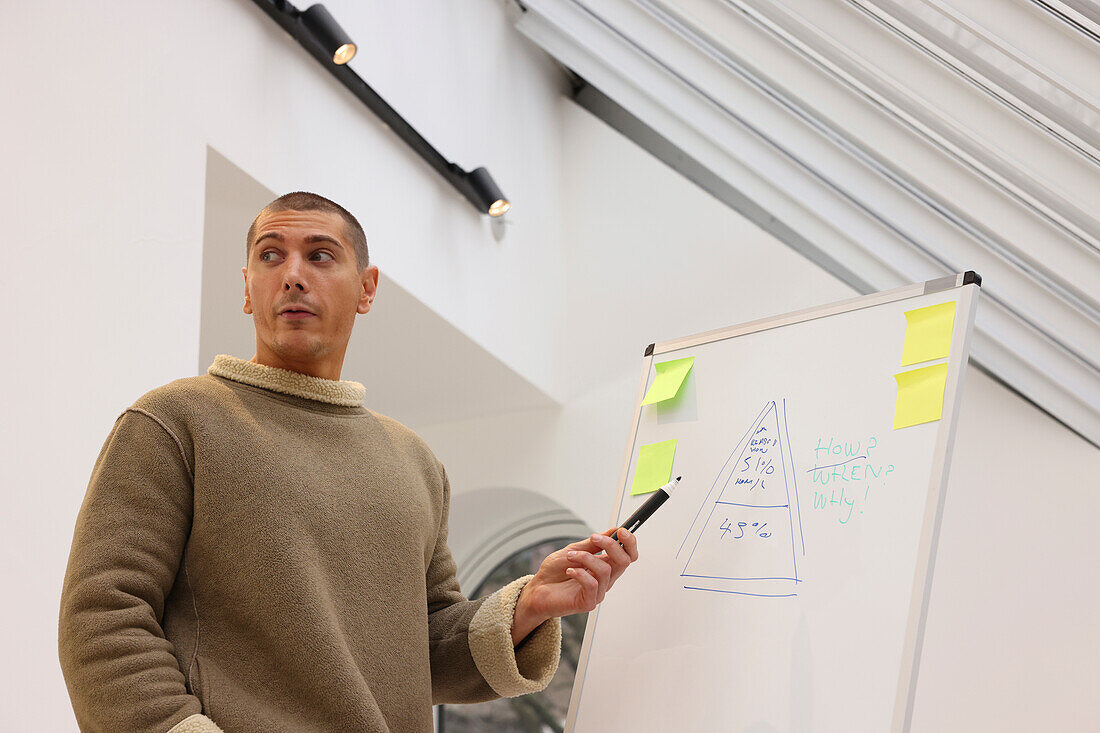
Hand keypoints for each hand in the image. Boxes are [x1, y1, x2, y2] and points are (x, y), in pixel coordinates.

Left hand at [510, 527, 638, 645]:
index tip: (621, 530)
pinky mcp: (588, 603)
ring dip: (585, 558)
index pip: (628, 555)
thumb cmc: (554, 572)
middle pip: (624, 562)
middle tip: (594, 537)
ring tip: (570, 556)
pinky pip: (592, 585)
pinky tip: (569, 571)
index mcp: (605, 565)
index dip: (629, 542)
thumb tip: (614, 530)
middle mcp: (605, 579)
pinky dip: (579, 573)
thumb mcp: (574, 550)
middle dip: (611, 546)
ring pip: (605, 571)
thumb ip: (593, 543)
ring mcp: (598, 592)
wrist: (537, 589)